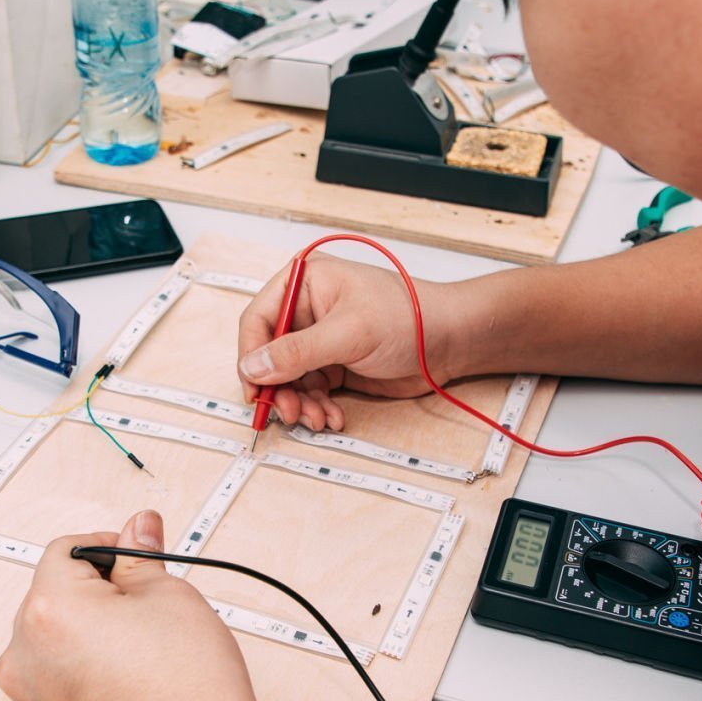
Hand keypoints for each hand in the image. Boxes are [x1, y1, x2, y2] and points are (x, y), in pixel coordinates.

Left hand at [0, 510, 272, 700]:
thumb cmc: (189, 695)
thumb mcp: (171, 597)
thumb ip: (141, 557)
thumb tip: (138, 527)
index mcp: (47, 611)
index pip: (67, 551)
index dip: (110, 548)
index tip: (139, 560)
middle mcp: (24, 656)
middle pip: (54, 596)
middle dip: (99, 592)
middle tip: (151, 608)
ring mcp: (31, 698)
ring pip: (56, 640)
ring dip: (92, 632)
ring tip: (147, 650)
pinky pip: (60, 679)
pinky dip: (88, 670)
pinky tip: (135, 681)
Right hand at [236, 253, 462, 431]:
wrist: (450, 341)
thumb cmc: (409, 318)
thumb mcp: (348, 333)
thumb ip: (297, 352)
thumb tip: (254, 368)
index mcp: (304, 283)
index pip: (259, 320)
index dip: (251, 358)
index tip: (254, 389)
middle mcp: (307, 309)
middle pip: (270, 356)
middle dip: (279, 388)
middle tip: (289, 412)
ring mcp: (321, 339)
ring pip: (290, 379)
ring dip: (300, 403)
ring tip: (318, 418)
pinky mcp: (335, 364)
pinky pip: (312, 391)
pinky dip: (318, 407)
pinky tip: (333, 416)